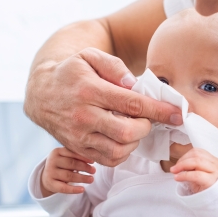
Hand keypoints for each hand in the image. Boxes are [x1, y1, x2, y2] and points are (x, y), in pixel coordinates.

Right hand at [25, 47, 182, 166]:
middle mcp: (83, 116)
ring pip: (118, 151)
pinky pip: (108, 160)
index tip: (177, 114)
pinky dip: (123, 152)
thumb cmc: (71, 72)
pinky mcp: (78, 149)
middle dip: (146, 127)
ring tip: (134, 127)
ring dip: (135, 141)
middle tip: (147, 118)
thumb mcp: (89, 56)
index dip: (158, 110)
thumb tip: (134, 85)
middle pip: (127, 132)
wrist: (41, 93)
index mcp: (89, 91)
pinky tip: (123, 138)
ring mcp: (79, 136)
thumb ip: (114, 67)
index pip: (131, 104)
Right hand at [40, 148, 95, 196]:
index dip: (83, 157)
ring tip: (91, 179)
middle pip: (71, 164)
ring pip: (69, 176)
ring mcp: (50, 172)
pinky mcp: (50, 183)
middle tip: (93, 171)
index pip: (72, 153)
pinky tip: (82, 189)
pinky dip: (74, 189)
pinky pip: (63, 188)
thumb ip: (76, 156)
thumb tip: (92, 160)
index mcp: (57, 151)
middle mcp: (52, 161)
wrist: (47, 176)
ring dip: (82, 178)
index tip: (93, 162)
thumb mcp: (66, 157)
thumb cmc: (61, 165)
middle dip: (84, 167)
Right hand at [170, 148, 217, 193]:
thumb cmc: (208, 190)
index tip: (176, 177)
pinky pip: (199, 150)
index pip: (197, 175)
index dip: (184, 175)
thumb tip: (180, 173)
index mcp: (213, 180)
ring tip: (178, 165)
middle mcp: (216, 168)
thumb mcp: (198, 190)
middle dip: (182, 164)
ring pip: (197, 153)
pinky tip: (184, 160)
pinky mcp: (212, 156)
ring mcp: (214, 160)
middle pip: (197, 161)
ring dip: (184, 158)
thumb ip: (190, 181)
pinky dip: (189, 154)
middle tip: (173, 170)